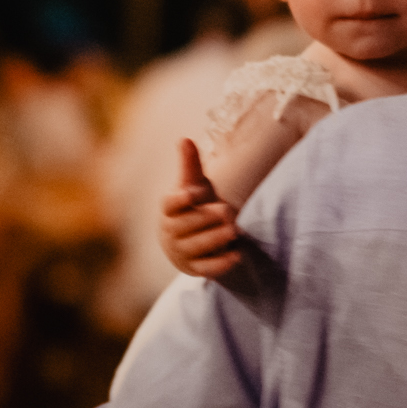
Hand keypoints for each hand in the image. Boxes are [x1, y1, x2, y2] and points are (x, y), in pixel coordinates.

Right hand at [159, 138, 242, 278]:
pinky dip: (221, 263)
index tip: (193, 192)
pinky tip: (237, 255)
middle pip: (186, 225)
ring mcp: (182, 251)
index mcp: (169, 209)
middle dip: (207, 218)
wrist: (192, 240)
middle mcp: (171, 231)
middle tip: (228, 211)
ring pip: (197, 246)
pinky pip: (206, 268)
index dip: (180, 199)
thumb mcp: (194, 185)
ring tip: (235, 231)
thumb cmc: (194, 206)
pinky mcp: (195, 268)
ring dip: (215, 239)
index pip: (169, 205)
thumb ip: (190, 165)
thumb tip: (184, 139)